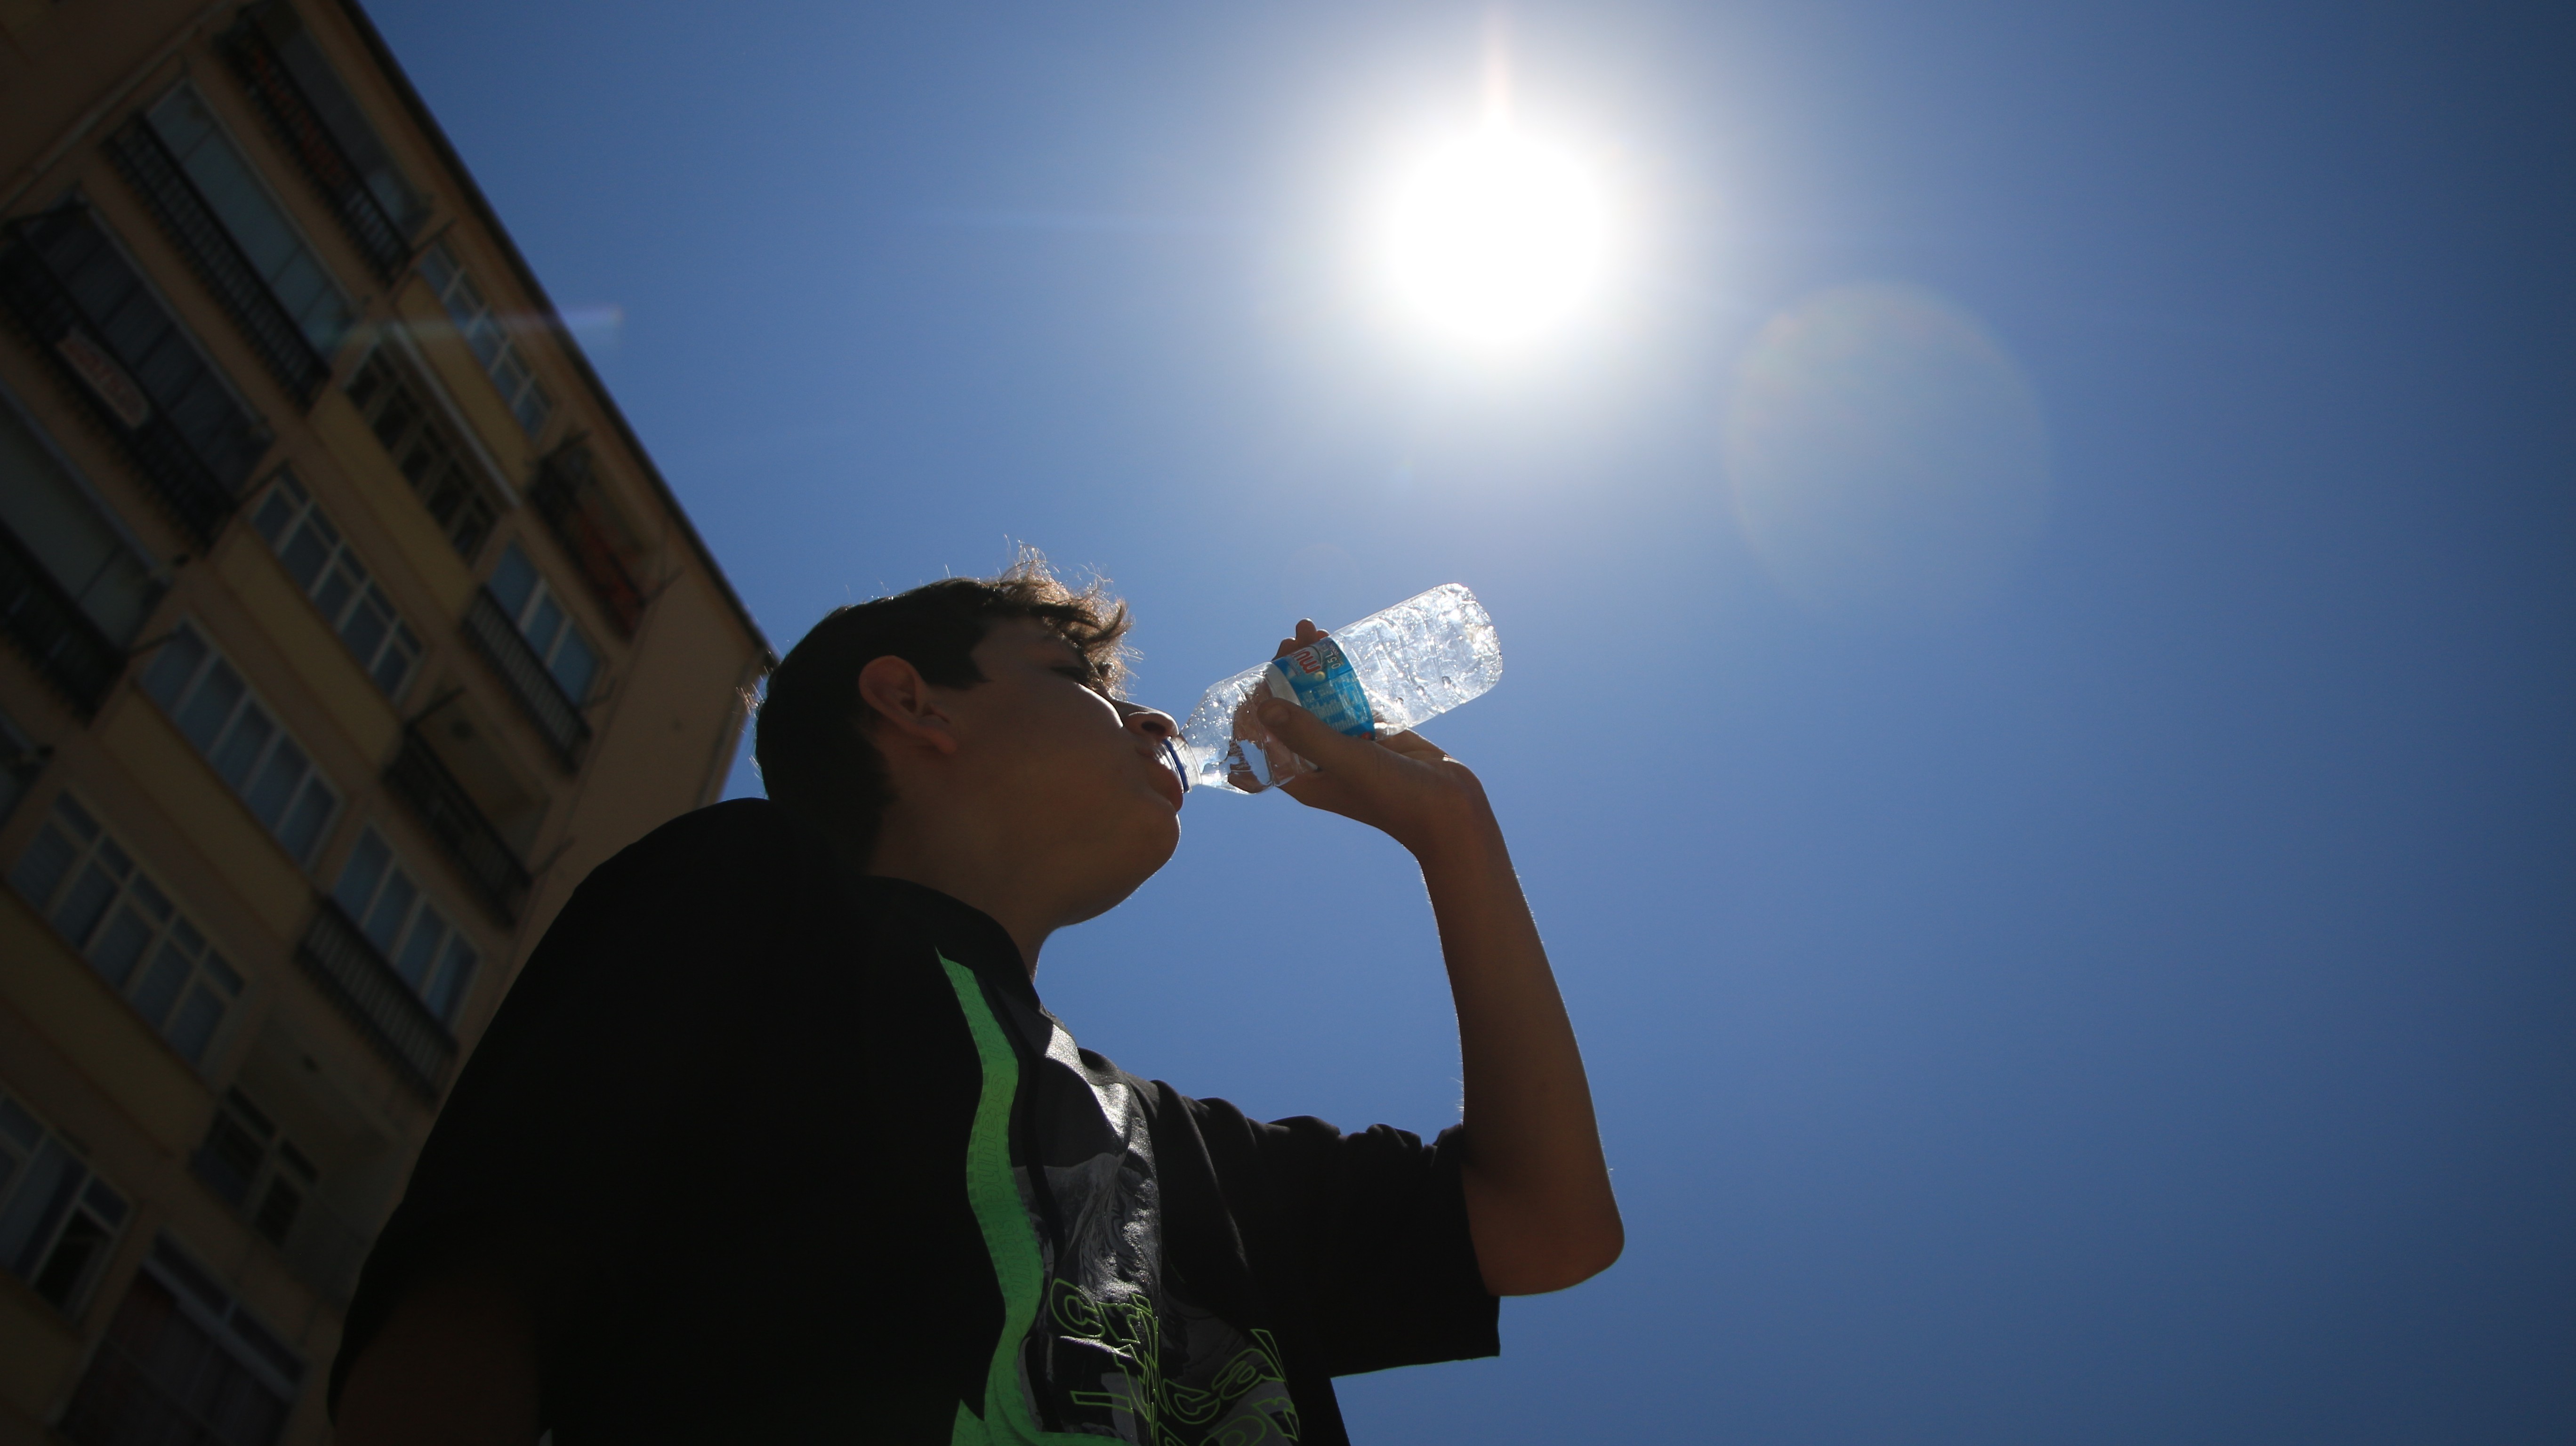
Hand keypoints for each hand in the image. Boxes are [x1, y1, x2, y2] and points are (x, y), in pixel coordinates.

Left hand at [1254, 621, 1495, 858]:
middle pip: (1291, 711)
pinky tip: (1337, 649)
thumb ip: (1308, 735)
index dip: (1256, 706)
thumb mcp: (1348, 762)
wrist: (1451, 809)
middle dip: (1288, 675)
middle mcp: (1319, 760)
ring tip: (1313, 630)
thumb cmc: (1395, 797)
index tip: (1261, 674)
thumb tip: (1263, 707)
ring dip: (1314, 668)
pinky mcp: (1374, 733)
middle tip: (1292, 641)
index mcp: (1303, 777)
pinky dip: (1342, 676)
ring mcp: (1347, 745)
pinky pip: (1350, 699)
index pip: (1264, 739)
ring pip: (1321, 700)